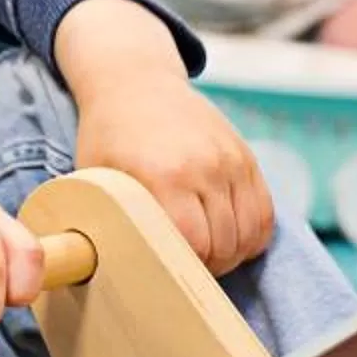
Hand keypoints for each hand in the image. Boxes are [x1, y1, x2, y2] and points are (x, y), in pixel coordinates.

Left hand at [52, 0, 275, 274]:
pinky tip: (231, 241)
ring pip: (250, 232)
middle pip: (224, 244)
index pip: (192, 244)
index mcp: (162, 175)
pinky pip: (265, 212)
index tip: (167, 275)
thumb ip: (99, 220)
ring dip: (233, 255)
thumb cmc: (107, 135)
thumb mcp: (91, 176)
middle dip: (208, 268)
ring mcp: (230, 159)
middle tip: (186, 272)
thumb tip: (92, 268)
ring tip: (208, 259)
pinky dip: (253, 236)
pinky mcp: (246, 156)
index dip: (183, 270)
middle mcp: (204, 166)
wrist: (135, 81)